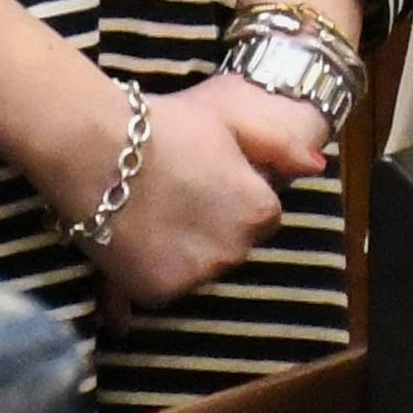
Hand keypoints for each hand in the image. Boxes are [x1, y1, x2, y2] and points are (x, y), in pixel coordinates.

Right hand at [83, 74, 331, 320]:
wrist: (95, 148)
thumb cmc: (165, 126)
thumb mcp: (231, 119)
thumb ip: (279, 146)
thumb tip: (316, 167)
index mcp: (258, 212)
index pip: (260, 215)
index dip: (231, 195)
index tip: (202, 176)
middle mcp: (234, 252)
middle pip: (231, 245)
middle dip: (211, 225)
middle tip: (173, 191)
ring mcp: (196, 276)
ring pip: (199, 268)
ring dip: (183, 251)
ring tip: (149, 213)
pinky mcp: (157, 293)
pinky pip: (165, 288)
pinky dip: (153, 271)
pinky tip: (134, 239)